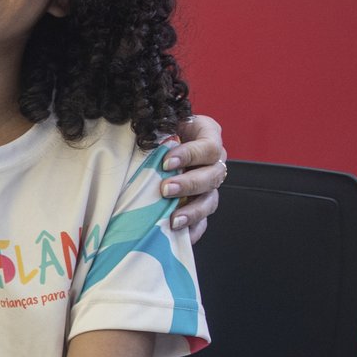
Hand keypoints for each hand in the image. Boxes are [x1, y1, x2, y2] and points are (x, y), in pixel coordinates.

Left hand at [162, 114, 225, 241]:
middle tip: (165, 189)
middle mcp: (214, 161)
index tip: (166, 162)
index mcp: (208, 135)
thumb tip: (142, 136)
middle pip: (213, 176)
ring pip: (210, 201)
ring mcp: (209, 185)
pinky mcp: (200, 206)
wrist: (153, 145)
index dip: (190, 155)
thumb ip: (155, 128)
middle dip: (189, 184)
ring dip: (192, 211)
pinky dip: (191, 229)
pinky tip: (177, 234)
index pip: (208, 147)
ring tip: (173, 219)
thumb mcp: (158, 122)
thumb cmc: (156, 129)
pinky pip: (202, 222)